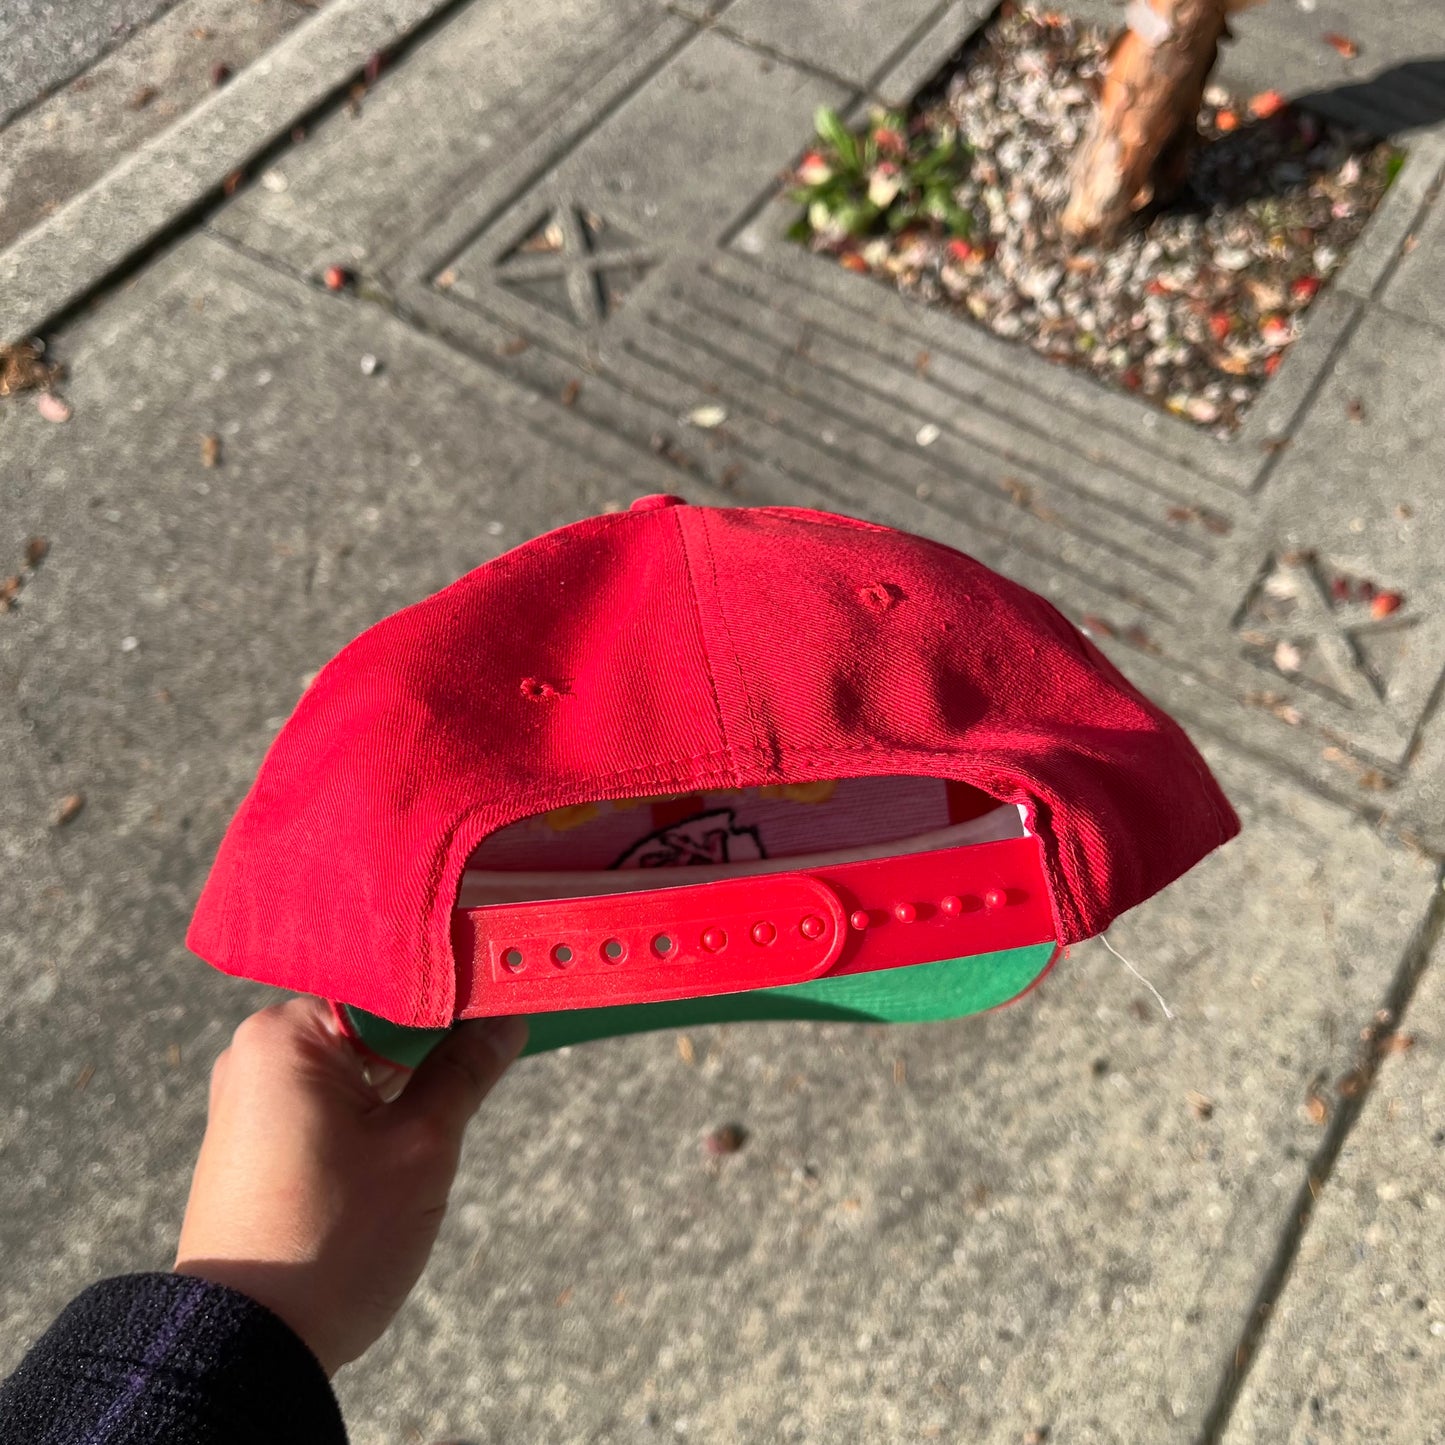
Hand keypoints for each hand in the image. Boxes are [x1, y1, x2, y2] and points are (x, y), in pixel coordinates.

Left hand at [174, 996, 525, 1375]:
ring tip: (458, 1091)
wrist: (246, 1347)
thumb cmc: (331, 1242)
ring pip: (354, 1059)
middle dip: (434, 1036)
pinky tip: (411, 1128)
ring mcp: (250, 1096)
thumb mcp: (421, 1147)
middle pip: (372, 1018)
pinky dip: (374, 1104)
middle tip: (497, 1041)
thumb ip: (465, 1070)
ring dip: (406, 1076)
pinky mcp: (255, 1138)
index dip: (456, 987)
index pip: (391, 982)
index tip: (508, 987)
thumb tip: (505, 1019)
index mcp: (285, 1033)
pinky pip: (330, 1095)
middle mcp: (256, 1051)